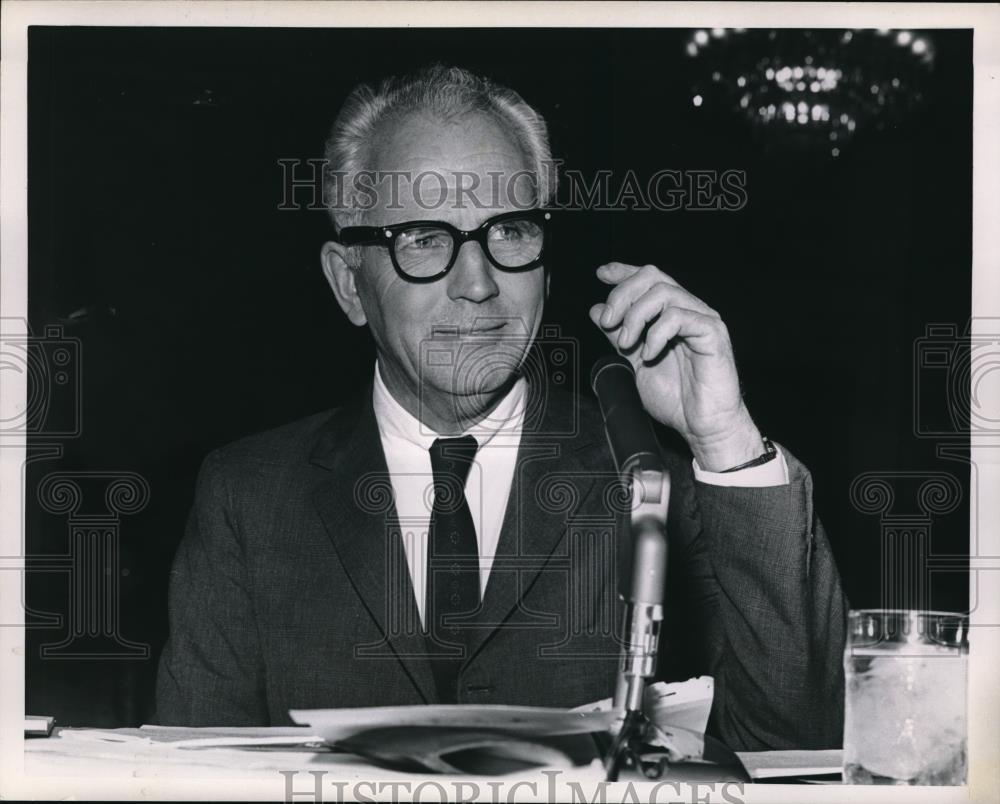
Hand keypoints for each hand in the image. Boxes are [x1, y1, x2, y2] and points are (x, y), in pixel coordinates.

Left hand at [589, 262, 763, 471]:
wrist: (701, 426)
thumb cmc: (676, 399)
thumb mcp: (634, 364)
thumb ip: (618, 336)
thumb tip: (597, 311)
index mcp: (669, 315)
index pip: (646, 280)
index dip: (623, 272)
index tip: (601, 274)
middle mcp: (687, 311)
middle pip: (653, 276)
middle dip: (622, 294)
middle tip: (607, 322)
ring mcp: (702, 319)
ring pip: (664, 292)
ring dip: (636, 316)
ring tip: (627, 344)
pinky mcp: (713, 332)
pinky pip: (680, 316)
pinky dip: (657, 334)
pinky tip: (649, 355)